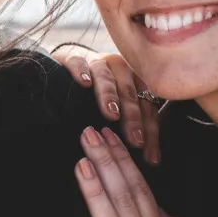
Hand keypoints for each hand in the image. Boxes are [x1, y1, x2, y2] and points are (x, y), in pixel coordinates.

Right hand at [51, 46, 159, 164]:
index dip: (150, 132)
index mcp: (136, 83)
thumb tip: (150, 160)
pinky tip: (83, 83)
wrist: (67, 66)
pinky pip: (78, 61)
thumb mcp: (115, 111)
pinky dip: (81, 71)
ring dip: (110, 96)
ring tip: (111, 114)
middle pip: (130, 94)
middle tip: (134, 140)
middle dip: (133, 119)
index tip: (149, 156)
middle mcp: (120, 69)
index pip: (147, 107)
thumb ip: (130, 127)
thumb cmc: (92, 95)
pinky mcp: (73, 56)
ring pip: (107, 78)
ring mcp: (97, 61)